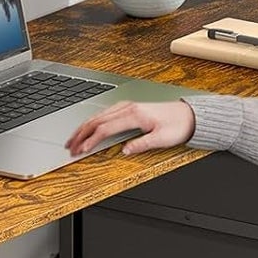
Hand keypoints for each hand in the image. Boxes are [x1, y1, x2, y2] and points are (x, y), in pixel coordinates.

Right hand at [65, 99, 195, 157]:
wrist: (188, 115)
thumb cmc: (177, 125)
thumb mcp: (162, 139)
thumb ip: (142, 144)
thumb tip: (125, 151)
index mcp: (134, 114)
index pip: (105, 128)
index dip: (91, 140)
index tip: (81, 150)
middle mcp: (127, 108)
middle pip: (96, 120)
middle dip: (80, 135)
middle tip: (69, 148)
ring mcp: (126, 107)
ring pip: (97, 116)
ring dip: (83, 128)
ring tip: (72, 140)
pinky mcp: (128, 109)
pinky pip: (104, 115)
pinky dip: (92, 123)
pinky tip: (87, 129)